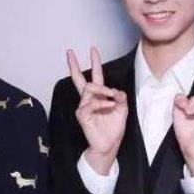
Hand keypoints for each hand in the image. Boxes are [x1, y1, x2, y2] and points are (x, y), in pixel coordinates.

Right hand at [68, 48, 126, 174]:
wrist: (109, 144)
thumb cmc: (114, 127)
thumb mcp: (122, 109)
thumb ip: (120, 97)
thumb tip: (116, 90)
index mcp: (99, 96)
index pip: (96, 76)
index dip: (95, 63)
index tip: (92, 50)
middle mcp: (89, 99)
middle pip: (80, 79)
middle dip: (74, 65)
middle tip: (70, 52)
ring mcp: (84, 106)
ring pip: (90, 88)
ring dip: (103, 90)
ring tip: (112, 98)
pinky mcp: (82, 114)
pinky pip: (90, 103)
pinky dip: (102, 103)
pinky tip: (109, 106)